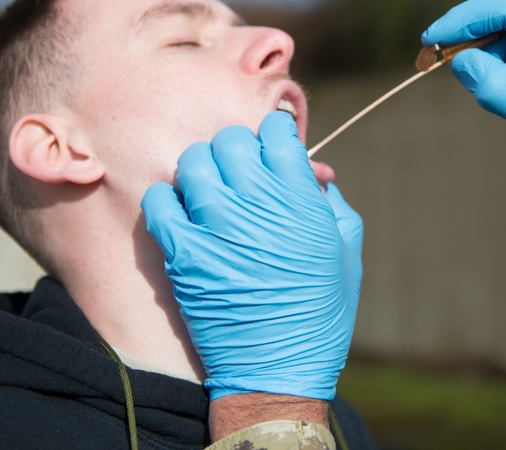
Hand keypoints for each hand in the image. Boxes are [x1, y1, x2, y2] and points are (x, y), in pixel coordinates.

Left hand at [141, 111, 362, 400]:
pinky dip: (166, 198)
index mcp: (303, 202)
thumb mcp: (346, 253)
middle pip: (231, 142)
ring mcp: (217, 229)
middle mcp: (260, 207)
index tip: (271, 147)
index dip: (273, 133)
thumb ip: (332, 204)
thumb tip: (316, 174)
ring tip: (208, 188)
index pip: (276, 133)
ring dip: (201, 169)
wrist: (276, 373)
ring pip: (193, 164)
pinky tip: (180, 209)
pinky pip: (159, 203)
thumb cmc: (319, 314)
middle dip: (236, 148)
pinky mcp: (184, 255)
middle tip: (239, 169)